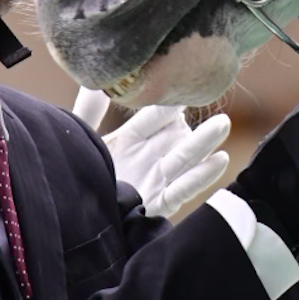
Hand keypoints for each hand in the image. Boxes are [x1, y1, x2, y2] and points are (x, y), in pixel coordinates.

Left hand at [72, 88, 230, 218]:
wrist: (75, 221)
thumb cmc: (80, 177)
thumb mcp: (82, 140)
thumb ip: (88, 111)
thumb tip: (94, 78)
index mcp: (131, 139)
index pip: (155, 115)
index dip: (167, 101)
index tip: (181, 82)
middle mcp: (149, 157)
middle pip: (176, 135)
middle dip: (193, 120)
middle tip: (212, 103)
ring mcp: (156, 180)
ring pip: (185, 158)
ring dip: (204, 142)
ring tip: (223, 124)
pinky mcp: (159, 204)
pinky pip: (183, 190)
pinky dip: (201, 176)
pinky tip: (220, 159)